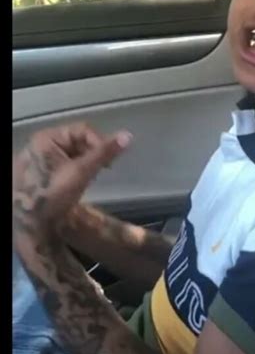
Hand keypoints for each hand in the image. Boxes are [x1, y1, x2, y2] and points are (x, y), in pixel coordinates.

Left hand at [13, 122, 131, 234]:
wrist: (28, 223)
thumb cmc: (52, 194)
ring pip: (77, 153)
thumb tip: (128, 136)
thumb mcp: (80, 172)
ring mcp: (45, 159)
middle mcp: (45, 144)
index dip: (100, 143)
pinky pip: (71, 164)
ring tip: (91, 178)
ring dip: (89, 164)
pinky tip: (81, 183)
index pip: (84, 130)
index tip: (109, 162)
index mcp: (48, 138)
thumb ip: (104, 153)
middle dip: (94, 154)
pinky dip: (80, 171)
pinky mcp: (48, 172)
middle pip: (80, 141)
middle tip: (103, 170)